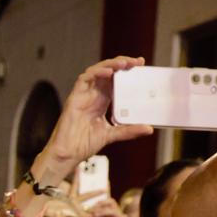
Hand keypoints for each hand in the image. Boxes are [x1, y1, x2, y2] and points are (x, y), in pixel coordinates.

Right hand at [36, 57, 153, 183]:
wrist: (68, 154)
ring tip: (124, 63)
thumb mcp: (112, 135)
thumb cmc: (83, 144)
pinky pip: (84, 79)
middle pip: (108, 72)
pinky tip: (108, 72)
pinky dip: (96, 73)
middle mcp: (93, 95)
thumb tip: (148, 129)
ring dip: (111, 64)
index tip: (141, 66)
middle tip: (137, 62)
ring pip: (97, 71)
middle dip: (122, 63)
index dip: (127, 71)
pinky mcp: (74, 97)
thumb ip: (129, 130)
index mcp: (102, 101)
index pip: (115, 80)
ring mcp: (83, 95)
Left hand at [86, 195, 132, 216]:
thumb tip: (88, 214)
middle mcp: (114, 214)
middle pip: (112, 202)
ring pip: (115, 210)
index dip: (97, 204)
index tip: (89, 210)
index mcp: (107, 214)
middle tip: (94, 210)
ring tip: (96, 216)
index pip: (105, 203)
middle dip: (102, 204)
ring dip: (105, 211)